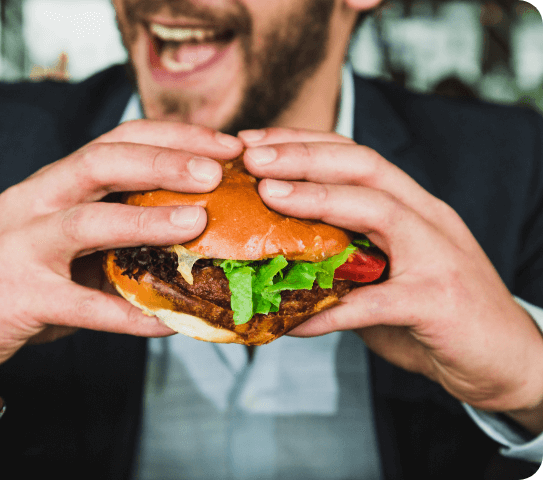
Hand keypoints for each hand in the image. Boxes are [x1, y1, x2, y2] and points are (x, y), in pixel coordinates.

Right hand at [0, 120, 242, 377]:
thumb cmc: (10, 274)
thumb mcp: (58, 239)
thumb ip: (109, 233)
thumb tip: (185, 237)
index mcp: (52, 184)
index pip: (116, 141)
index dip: (172, 138)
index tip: (223, 145)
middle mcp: (35, 202)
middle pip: (101, 162)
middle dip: (163, 160)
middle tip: (217, 169)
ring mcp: (22, 247)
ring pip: (87, 222)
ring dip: (146, 220)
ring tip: (197, 222)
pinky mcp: (19, 297)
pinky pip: (82, 306)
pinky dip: (128, 315)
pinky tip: (169, 322)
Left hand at [239, 127, 542, 432]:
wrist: (509, 362)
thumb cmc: (439, 317)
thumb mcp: (389, 276)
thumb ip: (346, 263)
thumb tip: (281, 262)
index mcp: (413, 207)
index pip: (356, 156)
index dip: (304, 142)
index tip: (255, 143)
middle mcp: (427, 219)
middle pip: (364, 165)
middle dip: (304, 154)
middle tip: (251, 155)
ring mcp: (438, 255)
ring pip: (377, 209)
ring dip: (317, 198)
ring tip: (268, 195)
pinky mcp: (438, 302)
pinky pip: (373, 302)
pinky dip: (329, 309)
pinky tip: (291, 320)